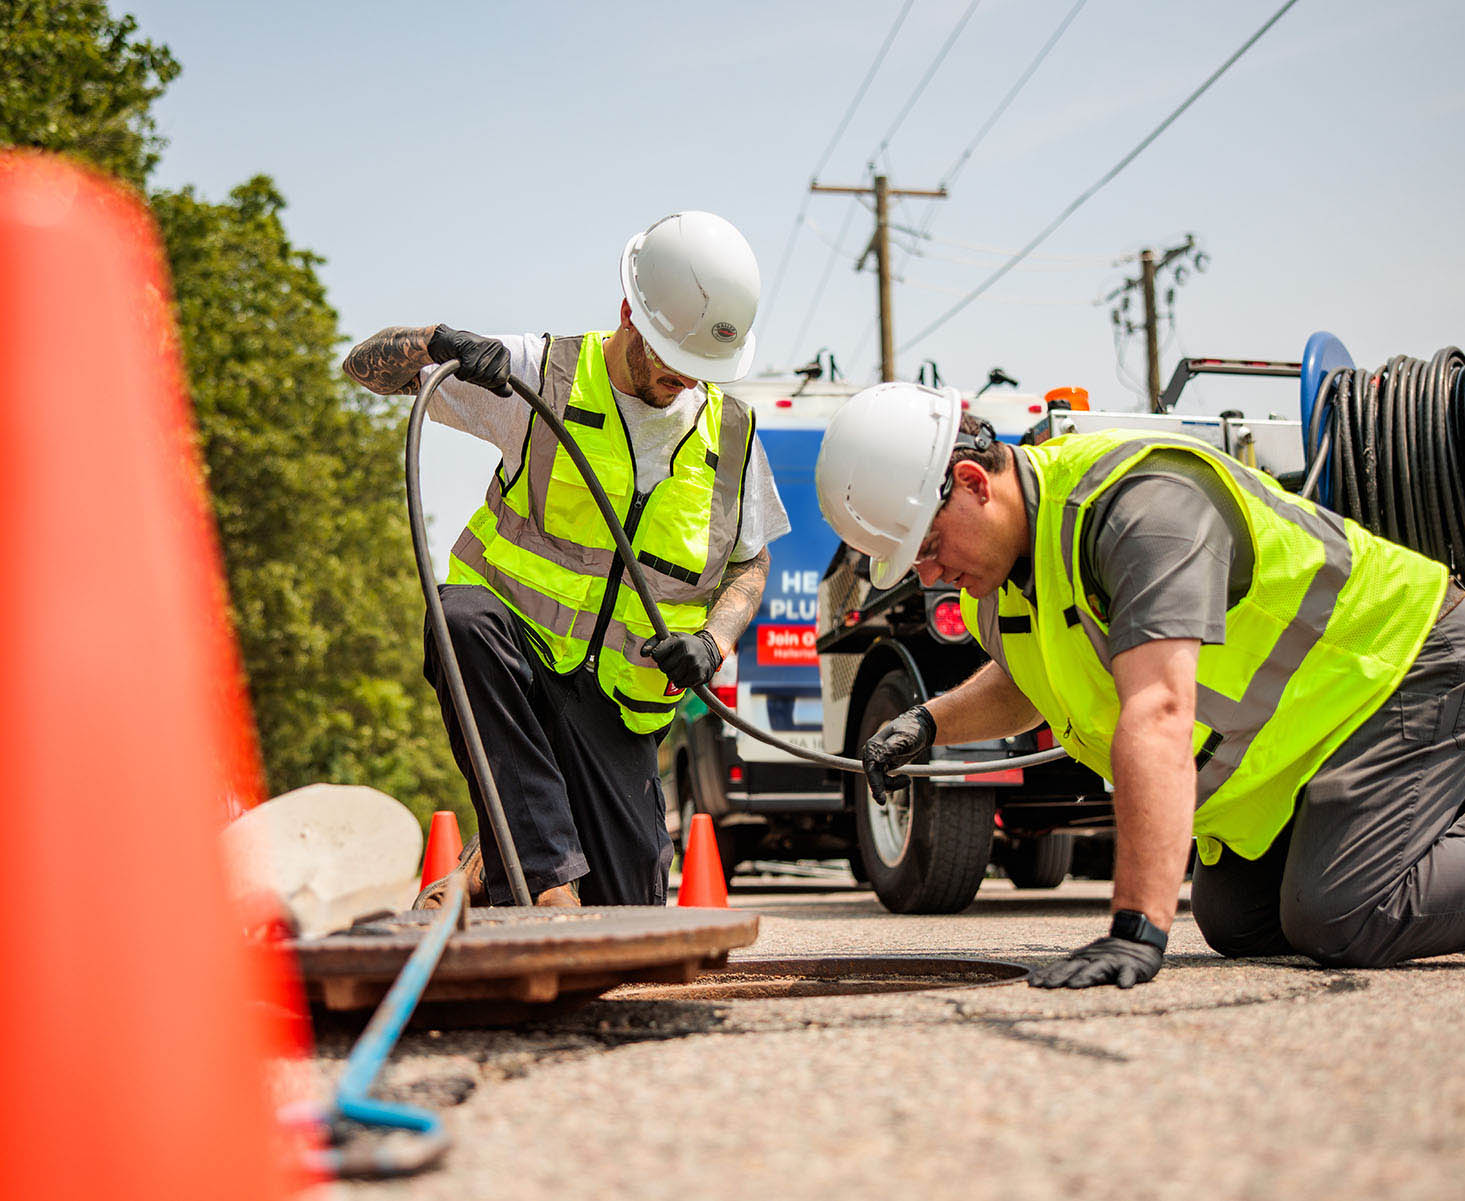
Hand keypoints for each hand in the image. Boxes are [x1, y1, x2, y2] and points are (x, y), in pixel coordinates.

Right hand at [427, 326, 511, 395]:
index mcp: (505, 354)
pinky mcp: (472, 345)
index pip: (502, 380)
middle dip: (477, 378)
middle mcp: (498, 347)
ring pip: (479, 373)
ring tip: (464, 363)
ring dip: (468, 375)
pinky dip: (461, 372)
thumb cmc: (466, 360)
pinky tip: (458, 362)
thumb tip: (509, 393)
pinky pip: (468, 370)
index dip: (489, 382)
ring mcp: (486, 344)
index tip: (480, 373)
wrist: (443, 344)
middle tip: (471, 367)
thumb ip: (497, 385)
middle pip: (490, 378)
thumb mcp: (483, 375)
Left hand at [642, 630, 722, 688]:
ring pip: (671, 677)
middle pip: (663, 668)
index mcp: (677, 641)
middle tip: (675, 661)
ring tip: (681, 666)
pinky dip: (681, 681)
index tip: (665, 653)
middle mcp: (686, 652)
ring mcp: (694, 664)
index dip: (658, 656)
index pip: (656, 655)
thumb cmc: (684, 644)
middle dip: (666, 666)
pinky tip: (686, 673)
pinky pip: (680, 684)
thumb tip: (642, 654)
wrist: (709, 649)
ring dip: (673, 675)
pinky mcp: (699, 675)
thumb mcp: (670, 637)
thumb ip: (653, 643)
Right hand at [861, 704, 934, 804]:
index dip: (875, 785)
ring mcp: (876, 762)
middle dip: (888, 785)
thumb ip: (892, 748)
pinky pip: (884, 783)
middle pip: (873, 778)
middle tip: (905, 782)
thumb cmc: (913, 731)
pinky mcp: (883, 767)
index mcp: (873, 747)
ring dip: (894, 785)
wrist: (919, 729)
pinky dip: (895, 784)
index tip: (881, 800)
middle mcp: (871, 755)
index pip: (871, 770)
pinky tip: (905, 778)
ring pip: (879, 783)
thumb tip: (878, 759)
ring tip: (907, 778)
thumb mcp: (905, 738)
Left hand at [1027, 936, 1162, 988]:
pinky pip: (1128, 973)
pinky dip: (1125, 978)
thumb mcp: (1086, 959)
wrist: (1137, 938)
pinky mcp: (1131, 967)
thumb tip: (1042, 979)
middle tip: (1047, 985)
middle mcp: (1094, 959)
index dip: (1046, 975)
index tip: (1031, 984)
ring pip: (1097, 969)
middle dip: (1059, 976)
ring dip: (1085, 976)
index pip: (1061, 967)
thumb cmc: (1107, 955)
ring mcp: (1112, 962)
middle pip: (1074, 968)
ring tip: (1074, 984)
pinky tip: (1123, 985)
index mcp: (1082, 959)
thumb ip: (1068, 969)